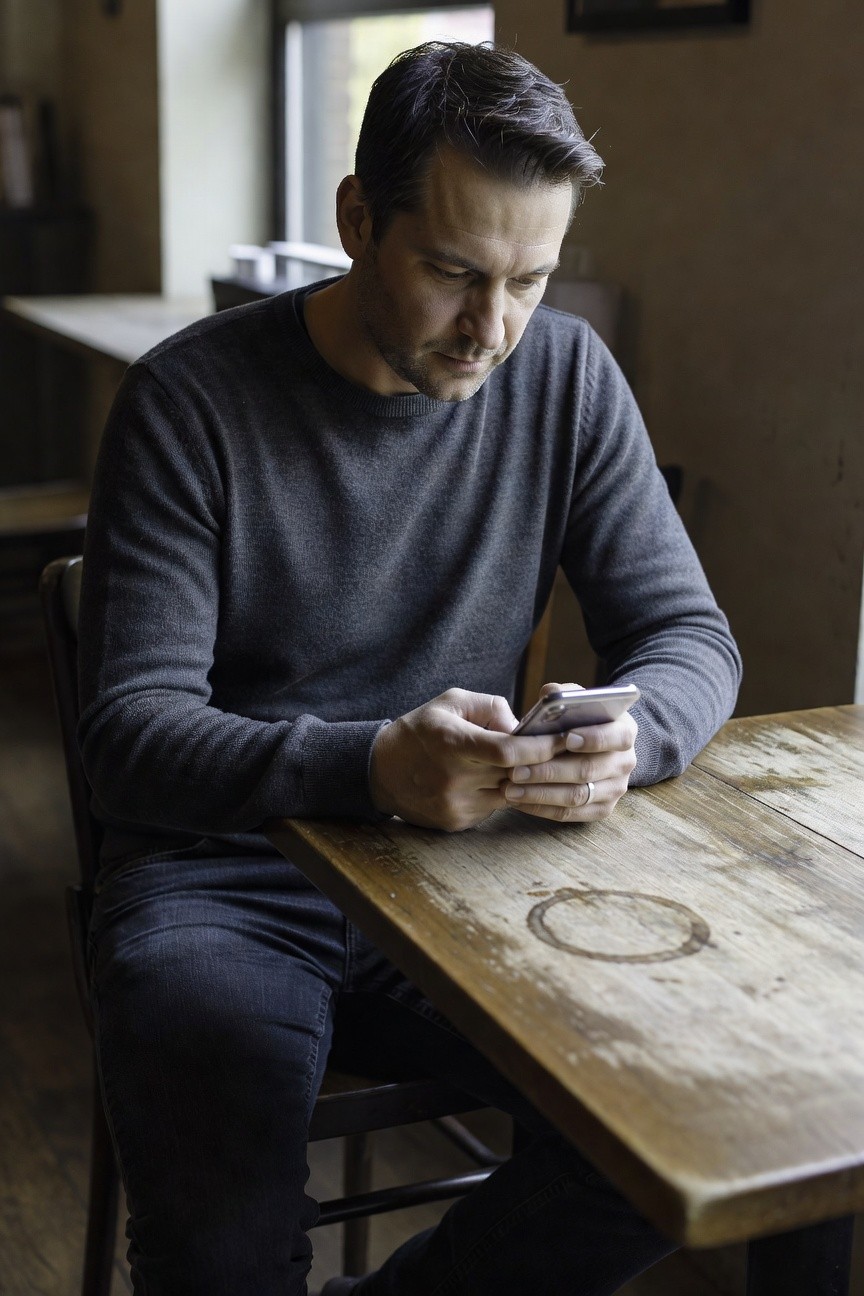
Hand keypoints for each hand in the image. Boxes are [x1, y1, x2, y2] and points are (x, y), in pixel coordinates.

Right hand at [370, 688, 570, 831]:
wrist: (380, 771)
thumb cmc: (420, 730)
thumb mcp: (451, 702)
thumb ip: (491, 707)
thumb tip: (524, 728)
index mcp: (452, 742)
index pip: (508, 752)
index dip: (541, 747)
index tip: (564, 738)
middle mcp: (453, 778)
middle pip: (515, 774)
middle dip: (540, 763)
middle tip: (562, 751)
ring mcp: (455, 805)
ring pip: (509, 794)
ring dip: (520, 780)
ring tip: (526, 764)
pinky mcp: (456, 822)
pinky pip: (493, 808)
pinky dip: (498, 793)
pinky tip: (490, 780)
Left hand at [503, 682, 636, 822]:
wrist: (594, 745)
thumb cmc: (579, 719)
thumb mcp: (576, 701)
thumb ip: (564, 694)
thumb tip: (550, 694)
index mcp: (625, 731)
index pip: (618, 737)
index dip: (594, 738)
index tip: (566, 738)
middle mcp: (625, 762)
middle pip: (588, 770)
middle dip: (549, 771)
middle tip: (515, 770)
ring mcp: (615, 789)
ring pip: (576, 796)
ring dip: (539, 794)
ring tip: (510, 788)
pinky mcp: (601, 809)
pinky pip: (569, 814)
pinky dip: (541, 808)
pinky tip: (518, 800)